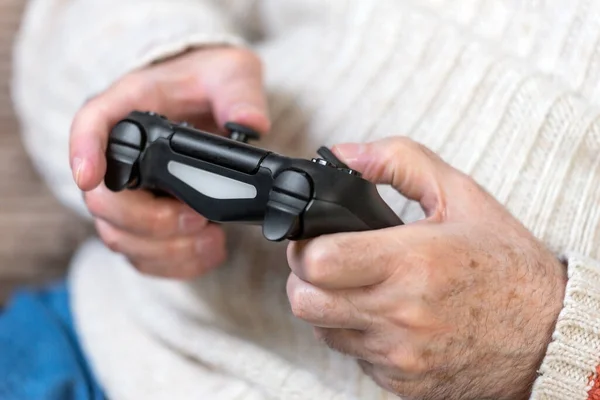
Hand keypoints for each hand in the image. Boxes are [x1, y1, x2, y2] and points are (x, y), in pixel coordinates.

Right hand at [69, 46, 270, 278]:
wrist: (208, 102)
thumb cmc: (209, 83)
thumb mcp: (231, 72)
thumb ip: (238, 93)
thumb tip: (250, 123)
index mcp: (131, 108)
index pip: (91, 126)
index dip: (84, 152)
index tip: (89, 175)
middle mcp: (120, 155)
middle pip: (103, 201)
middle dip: (149, 221)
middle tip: (198, 219)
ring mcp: (129, 194)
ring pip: (119, 236)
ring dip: (164, 250)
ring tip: (211, 240)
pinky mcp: (145, 222)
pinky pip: (142, 256)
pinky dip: (174, 265)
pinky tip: (209, 252)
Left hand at [286, 137, 566, 399]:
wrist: (547, 334)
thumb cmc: (507, 266)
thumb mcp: (461, 196)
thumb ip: (400, 161)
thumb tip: (345, 154)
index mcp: (412, 262)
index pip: (317, 261)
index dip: (305, 246)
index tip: (317, 238)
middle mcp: (400, 313)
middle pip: (305, 300)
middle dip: (305, 277)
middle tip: (329, 263)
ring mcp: (399, 354)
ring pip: (323, 330)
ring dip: (329, 306)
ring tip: (361, 287)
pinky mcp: (402, 381)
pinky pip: (354, 356)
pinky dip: (358, 334)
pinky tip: (385, 316)